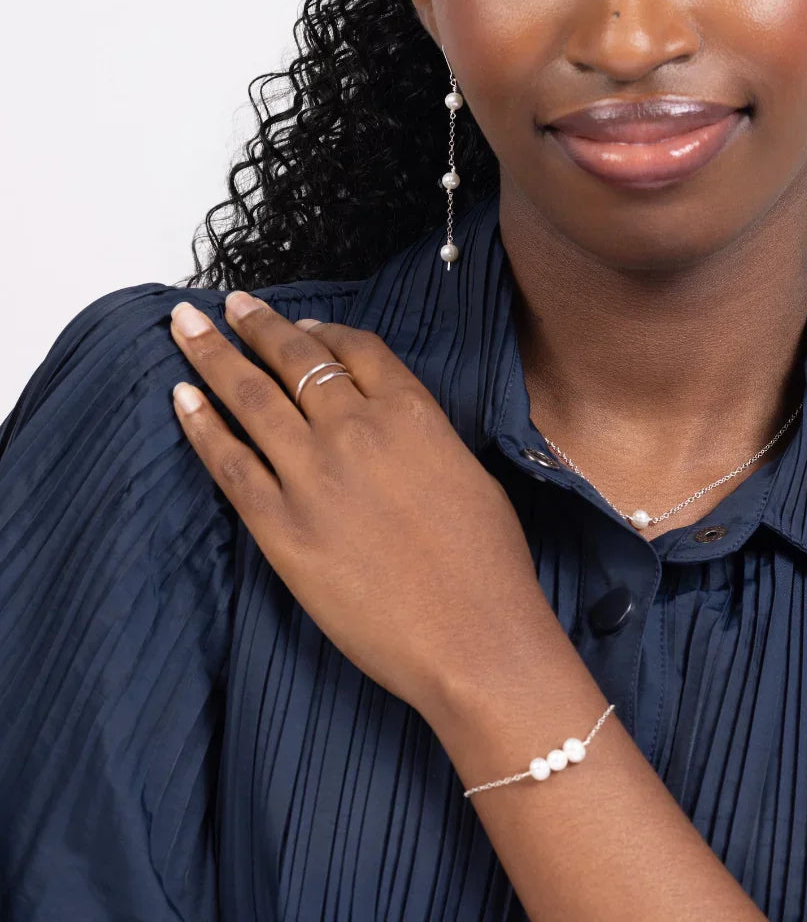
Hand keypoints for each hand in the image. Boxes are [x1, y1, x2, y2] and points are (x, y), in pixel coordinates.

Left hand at [167, 290, 552, 720]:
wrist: (472, 638)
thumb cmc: (489, 566)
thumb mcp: (471, 474)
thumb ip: (423, 438)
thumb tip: (391, 430)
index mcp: (412, 413)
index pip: (355, 349)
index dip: (320, 329)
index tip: (297, 324)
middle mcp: (356, 430)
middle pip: (294, 359)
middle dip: (254, 324)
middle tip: (226, 304)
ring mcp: (312, 476)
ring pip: (251, 397)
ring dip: (213, 356)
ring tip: (185, 328)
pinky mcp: (280, 527)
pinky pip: (229, 463)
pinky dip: (201, 426)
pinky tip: (181, 399)